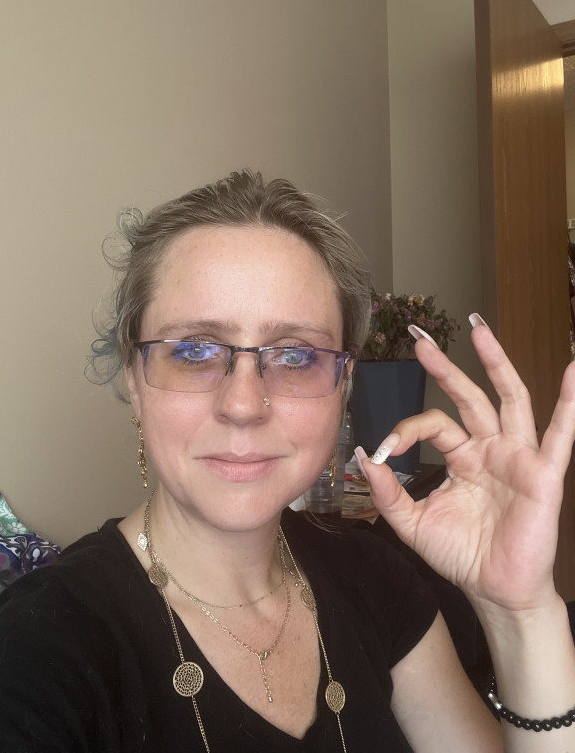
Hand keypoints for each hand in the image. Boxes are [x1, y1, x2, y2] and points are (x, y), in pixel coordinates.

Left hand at [358, 318, 574, 611]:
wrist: (494, 590)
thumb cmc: (461, 554)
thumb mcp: (413, 522)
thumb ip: (389, 492)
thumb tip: (366, 456)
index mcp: (462, 456)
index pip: (434, 424)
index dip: (407, 430)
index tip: (385, 448)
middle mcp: (490, 448)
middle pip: (469, 397)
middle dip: (447, 368)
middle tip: (421, 340)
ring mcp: (517, 457)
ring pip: (510, 399)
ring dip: (496, 363)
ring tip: (480, 329)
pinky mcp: (542, 475)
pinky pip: (559, 436)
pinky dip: (570, 404)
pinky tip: (574, 371)